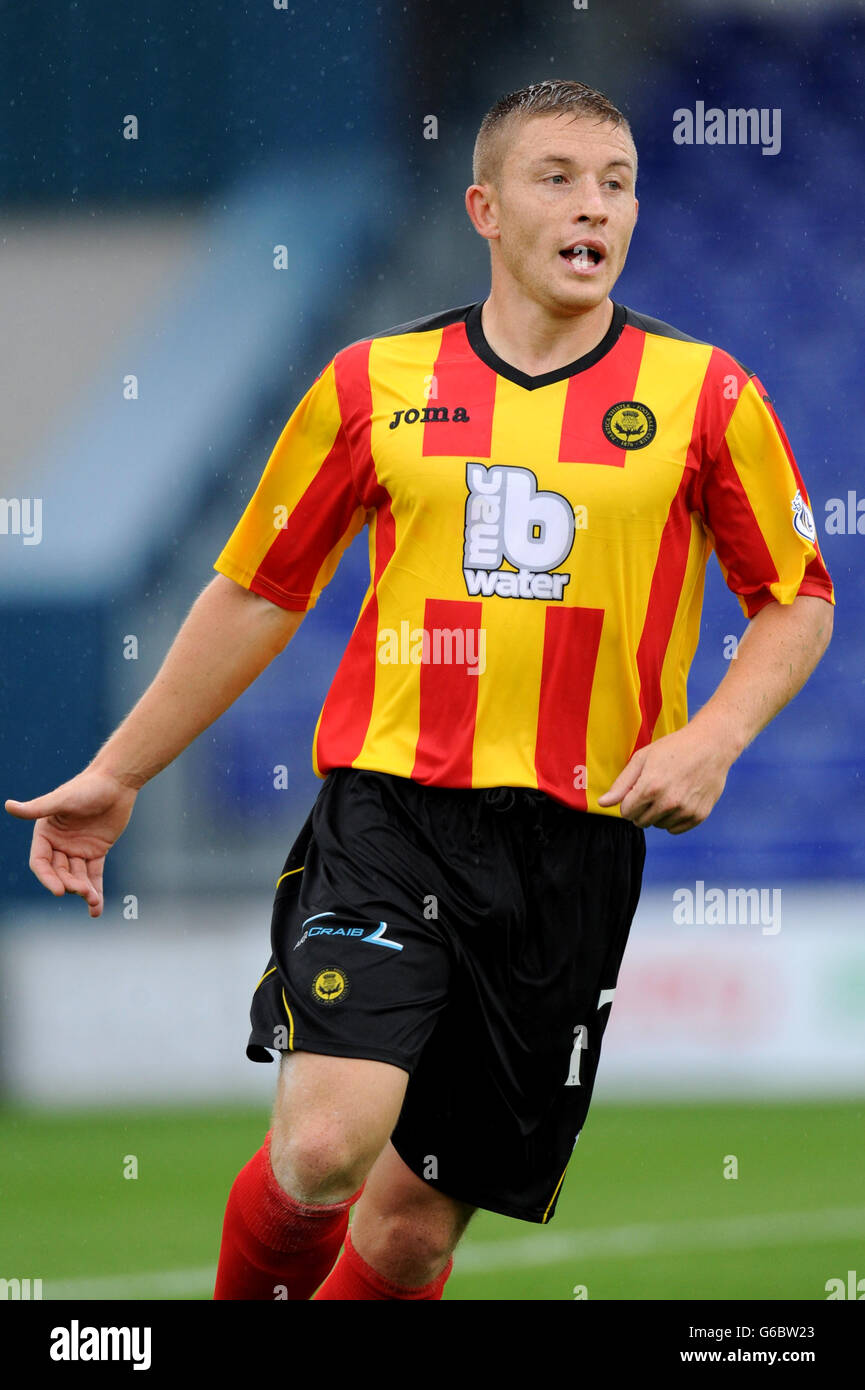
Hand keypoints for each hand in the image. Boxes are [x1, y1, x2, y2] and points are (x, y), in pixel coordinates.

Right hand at [5, 769, 137, 916]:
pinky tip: (97, 908)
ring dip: (84, 891)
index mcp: (45, 833)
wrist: (116, 782)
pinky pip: (94, 875)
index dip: (47, 878)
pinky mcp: (96, 852)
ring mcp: (77, 849)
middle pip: (59, 872)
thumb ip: (36, 809)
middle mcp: (59, 844)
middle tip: (83, 891)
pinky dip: (96, 890)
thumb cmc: (86, 787)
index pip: (41, 863)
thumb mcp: (61, 799)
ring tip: (93, 901)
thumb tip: (9, 806)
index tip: (59, 891)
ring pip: (77, 876)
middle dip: (69, 884)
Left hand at [598, 726, 730, 833]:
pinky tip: (679, 800)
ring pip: (658, 826)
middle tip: (653, 790)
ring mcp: (685, 810)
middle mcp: (668, 802)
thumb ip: (621, 784)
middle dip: (641, 809)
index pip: (626, 812)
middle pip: (640, 822)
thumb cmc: (674, 748)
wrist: (711, 746)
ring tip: (668, 792)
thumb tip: (603, 804)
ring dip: (658, 814)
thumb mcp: (642, 759)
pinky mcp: (698, 816)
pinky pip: (675, 829)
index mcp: (650, 787)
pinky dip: (673, 819)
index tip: (637, 790)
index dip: (628, 802)